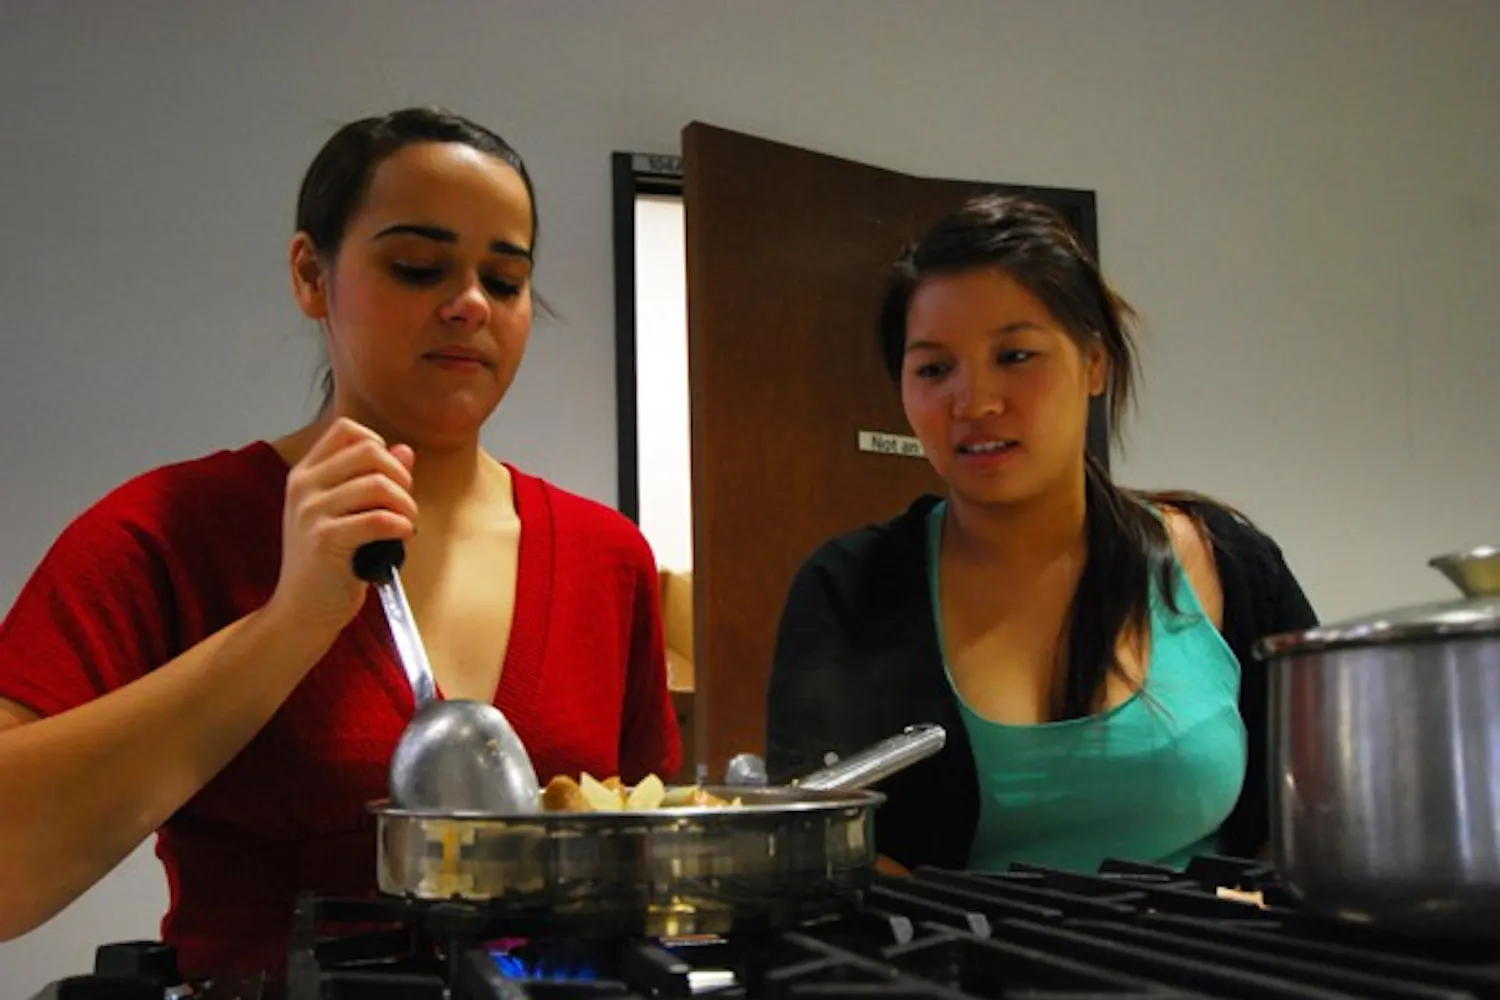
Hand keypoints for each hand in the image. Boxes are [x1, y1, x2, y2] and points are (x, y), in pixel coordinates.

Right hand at [266, 418, 416, 636]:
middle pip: (369, 451)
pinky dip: (401, 527)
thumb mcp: (344, 514)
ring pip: (379, 484)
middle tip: (404, 505)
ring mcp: (311, 511)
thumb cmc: (326, 565)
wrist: (300, 611)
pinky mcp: (326, 539)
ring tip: (405, 526)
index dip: (379, 446)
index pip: (346, 430)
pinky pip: (379, 519)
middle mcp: (304, 487)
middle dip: (401, 476)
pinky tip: (401, 539)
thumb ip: (372, 479)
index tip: (390, 476)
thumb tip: (404, 450)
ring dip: (405, 506)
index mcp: (305, 474)